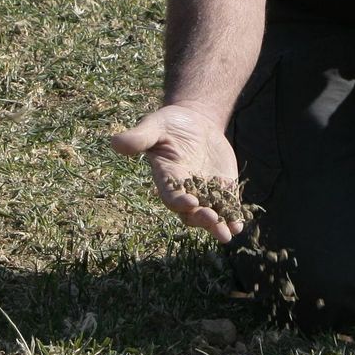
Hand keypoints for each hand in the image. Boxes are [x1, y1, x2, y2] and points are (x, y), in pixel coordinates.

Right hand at [110, 103, 244, 243]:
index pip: (171, 196)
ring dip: (218, 225)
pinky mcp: (223, 189)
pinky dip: (233, 218)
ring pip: (210, 215)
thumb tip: (115, 142)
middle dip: (201, 218)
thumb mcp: (154, 125)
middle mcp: (185, 191)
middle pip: (191, 213)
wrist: (196, 121)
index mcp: (167, 179)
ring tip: (227, 233)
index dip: (179, 201)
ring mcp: (205, 192)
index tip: (189, 201)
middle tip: (211, 219)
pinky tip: (239, 226)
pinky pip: (228, 208)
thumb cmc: (170, 123)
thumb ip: (139, 137)